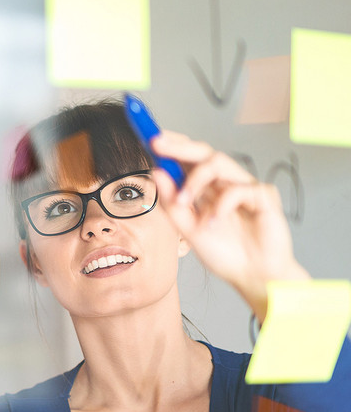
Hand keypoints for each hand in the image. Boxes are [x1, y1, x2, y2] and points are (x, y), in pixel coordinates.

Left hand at [152, 132, 308, 320]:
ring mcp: (244, 186)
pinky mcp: (264, 196)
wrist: (253, 276)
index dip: (170, 145)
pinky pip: (239, 189)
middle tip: (156, 142)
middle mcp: (224, 183)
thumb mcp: (189, 229)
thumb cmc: (224, 252)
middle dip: (178, 145)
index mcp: (205, 189)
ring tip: (184, 202)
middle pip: (203, 152)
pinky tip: (214, 224)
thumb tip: (156, 172)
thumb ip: (173, 203)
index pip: (186, 160)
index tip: (148, 135)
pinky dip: (221, 206)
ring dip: (194, 181)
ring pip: (218, 162)